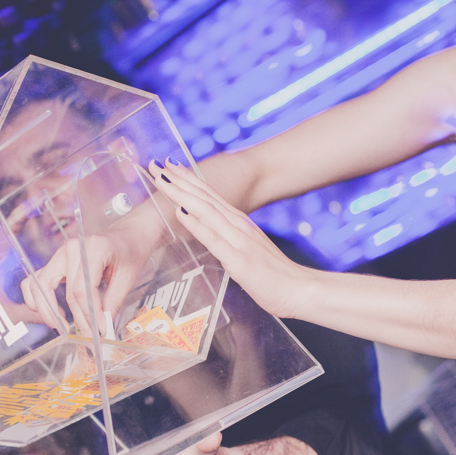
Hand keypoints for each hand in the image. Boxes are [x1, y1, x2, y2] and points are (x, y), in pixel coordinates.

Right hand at [19, 211, 156, 334]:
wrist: (127, 235)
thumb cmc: (129, 253)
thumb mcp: (127, 278)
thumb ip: (112, 303)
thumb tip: (101, 328)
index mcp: (92, 248)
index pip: (82, 288)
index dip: (89, 313)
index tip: (99, 329)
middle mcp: (71, 248)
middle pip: (64, 291)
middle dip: (75, 318)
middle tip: (86, 336)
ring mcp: (59, 254)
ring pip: (40, 286)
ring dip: (48, 310)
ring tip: (62, 327)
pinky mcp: (54, 262)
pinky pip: (35, 281)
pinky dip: (37, 299)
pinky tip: (51, 313)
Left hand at [147, 159, 307, 318]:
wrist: (300, 290)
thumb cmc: (274, 277)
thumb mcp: (247, 253)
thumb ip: (231, 243)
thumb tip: (213, 238)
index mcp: (239, 224)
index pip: (208, 197)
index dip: (187, 181)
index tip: (168, 167)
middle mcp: (238, 226)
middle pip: (203, 197)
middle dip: (178, 180)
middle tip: (155, 164)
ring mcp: (239, 241)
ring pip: (205, 211)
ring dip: (181, 193)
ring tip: (162, 179)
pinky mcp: (239, 260)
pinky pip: (214, 239)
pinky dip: (196, 223)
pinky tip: (181, 211)